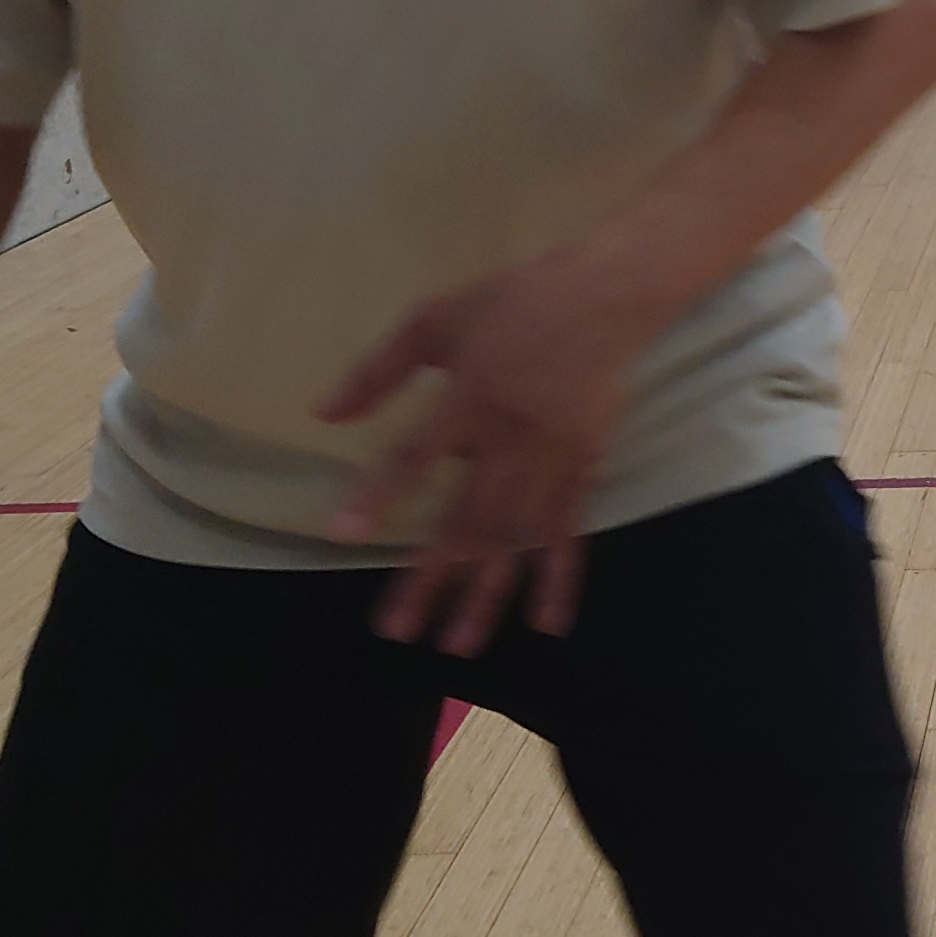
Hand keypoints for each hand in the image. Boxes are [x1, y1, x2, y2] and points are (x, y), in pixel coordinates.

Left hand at [318, 254, 637, 655]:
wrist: (611, 292)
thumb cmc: (515, 300)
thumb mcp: (438, 316)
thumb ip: (380, 368)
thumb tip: (324, 415)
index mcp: (471, 394)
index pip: (417, 457)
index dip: (379, 496)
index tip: (341, 535)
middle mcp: (512, 436)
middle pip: (467, 517)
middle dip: (431, 576)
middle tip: (397, 631)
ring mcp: (554, 456)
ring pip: (515, 536)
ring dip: (487, 593)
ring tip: (459, 644)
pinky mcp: (585, 465)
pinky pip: (569, 530)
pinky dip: (559, 578)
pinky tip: (548, 622)